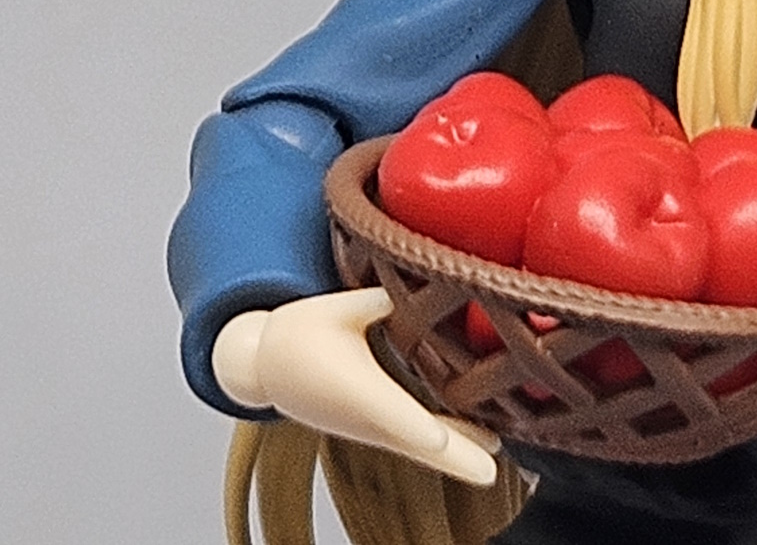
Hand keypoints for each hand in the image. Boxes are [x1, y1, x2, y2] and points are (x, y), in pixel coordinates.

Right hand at [212, 290, 500, 485]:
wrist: (263, 366)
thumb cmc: (297, 332)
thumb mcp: (335, 306)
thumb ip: (377, 299)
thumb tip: (418, 283)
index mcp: (355, 387)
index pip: (390, 412)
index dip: (415, 428)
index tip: (439, 443)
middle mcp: (365, 415)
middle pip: (414, 441)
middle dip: (453, 457)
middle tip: (489, 472)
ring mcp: (370, 426)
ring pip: (418, 445)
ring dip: (456, 455)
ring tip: (494, 462)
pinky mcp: (375, 426)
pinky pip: (414, 438)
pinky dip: (444, 445)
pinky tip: (475, 445)